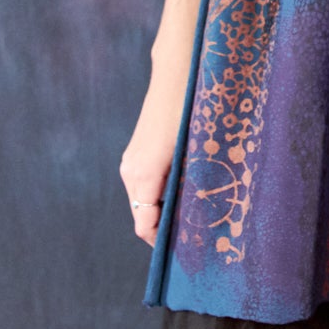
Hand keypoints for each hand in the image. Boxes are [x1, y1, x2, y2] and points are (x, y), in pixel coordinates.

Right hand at [119, 63, 186, 248]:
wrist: (177, 76)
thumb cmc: (190, 113)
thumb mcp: (194, 154)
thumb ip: (190, 185)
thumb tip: (197, 216)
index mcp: (143, 175)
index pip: (145, 226)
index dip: (163, 242)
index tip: (185, 251)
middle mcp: (131, 171)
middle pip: (144, 214)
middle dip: (167, 226)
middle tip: (197, 234)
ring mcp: (131, 161)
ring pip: (145, 199)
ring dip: (166, 208)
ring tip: (195, 211)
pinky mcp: (136, 152)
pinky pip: (145, 183)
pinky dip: (161, 192)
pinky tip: (186, 187)